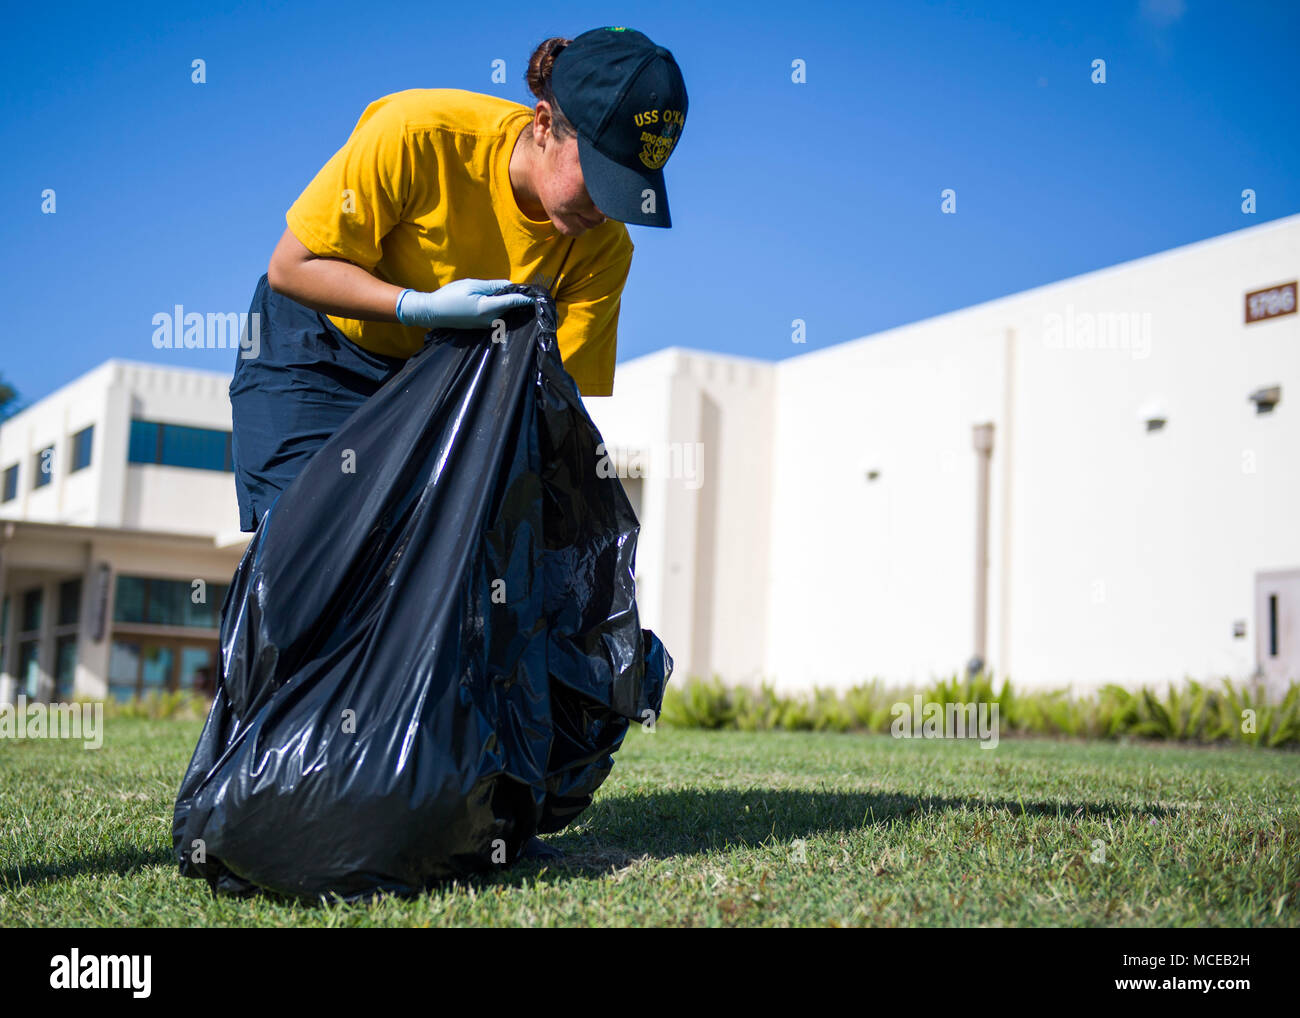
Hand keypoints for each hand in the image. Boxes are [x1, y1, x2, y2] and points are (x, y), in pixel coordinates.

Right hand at [395, 278, 533, 329]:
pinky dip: (503, 309)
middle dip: (519, 300)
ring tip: (517, 294)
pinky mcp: (482, 327)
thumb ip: (492, 286)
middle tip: (528, 290)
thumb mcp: (472, 285)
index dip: (526, 298)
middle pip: (511, 308)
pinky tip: (503, 301)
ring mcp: (486, 325)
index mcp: (487, 308)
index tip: (538, 295)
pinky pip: (498, 317)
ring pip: (505, 313)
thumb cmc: (450, 296)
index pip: (513, 302)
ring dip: (511, 305)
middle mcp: (489, 320)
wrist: (433, 312)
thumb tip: (509, 285)